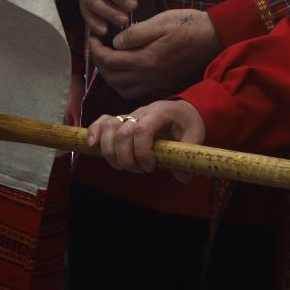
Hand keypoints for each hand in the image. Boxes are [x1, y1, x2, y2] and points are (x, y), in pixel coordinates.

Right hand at [86, 100, 204, 173]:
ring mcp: (130, 115)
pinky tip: (93, 147)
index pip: (142, 130)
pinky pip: (102, 121)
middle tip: (140, 170)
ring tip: (123, 166)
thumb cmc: (188, 123)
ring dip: (110, 151)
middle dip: (126, 157)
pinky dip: (94, 132)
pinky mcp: (122, 121)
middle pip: (122, 132)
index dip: (141, 152)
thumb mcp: (195, 136)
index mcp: (161, 113)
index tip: (150, 167)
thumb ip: (188, 156)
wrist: (183, 110)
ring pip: (109, 127)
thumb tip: (183, 178)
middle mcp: (142, 112)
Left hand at [87, 8, 220, 103]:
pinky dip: (124, 84)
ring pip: (122, 88)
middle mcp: (149, 75)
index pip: (110, 61)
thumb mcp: (161, 21)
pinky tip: (125, 70)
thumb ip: (136, 33)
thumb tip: (116, 42)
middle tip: (98, 46)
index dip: (96, 49)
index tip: (93, 36)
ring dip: (110, 76)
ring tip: (109, 59)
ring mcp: (156, 81)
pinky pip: (136, 91)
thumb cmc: (188, 25)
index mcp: (146, 59)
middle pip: (112, 78)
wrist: (213, 37)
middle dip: (100, 63)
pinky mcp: (163, 82)